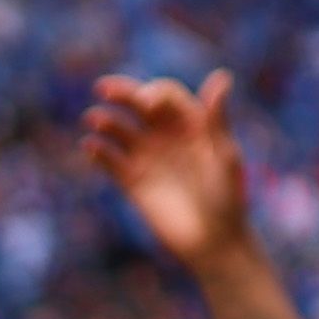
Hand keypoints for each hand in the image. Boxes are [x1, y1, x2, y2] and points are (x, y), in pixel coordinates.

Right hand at [79, 71, 259, 276]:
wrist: (212, 242)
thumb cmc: (226, 199)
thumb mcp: (224, 156)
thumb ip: (216, 119)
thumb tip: (221, 77)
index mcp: (191, 124)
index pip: (166, 94)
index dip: (154, 93)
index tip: (148, 105)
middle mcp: (166, 136)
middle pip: (138, 104)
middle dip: (122, 93)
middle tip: (104, 89)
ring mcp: (147, 158)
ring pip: (120, 130)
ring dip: (106, 121)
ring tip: (95, 119)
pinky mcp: (132, 182)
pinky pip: (110, 161)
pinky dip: (98, 153)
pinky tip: (91, 147)